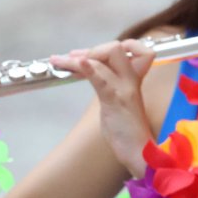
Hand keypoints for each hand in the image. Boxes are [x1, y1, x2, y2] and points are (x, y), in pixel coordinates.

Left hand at [50, 39, 154, 175]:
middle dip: (92, 49)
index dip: (116, 45)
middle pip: (116, 48)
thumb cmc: (126, 130)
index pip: (135, 49)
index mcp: (133, 79)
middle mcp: (130, 80)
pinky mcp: (116, 101)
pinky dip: (89, 69)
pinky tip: (79, 63)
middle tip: (71, 57)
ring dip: (77, 59)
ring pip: (104, 60)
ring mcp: (124, 89)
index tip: (92, 54)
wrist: (138, 151)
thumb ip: (108, 84)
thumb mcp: (117, 101)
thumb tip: (92, 71)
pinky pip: (102, 80)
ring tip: (59, 60)